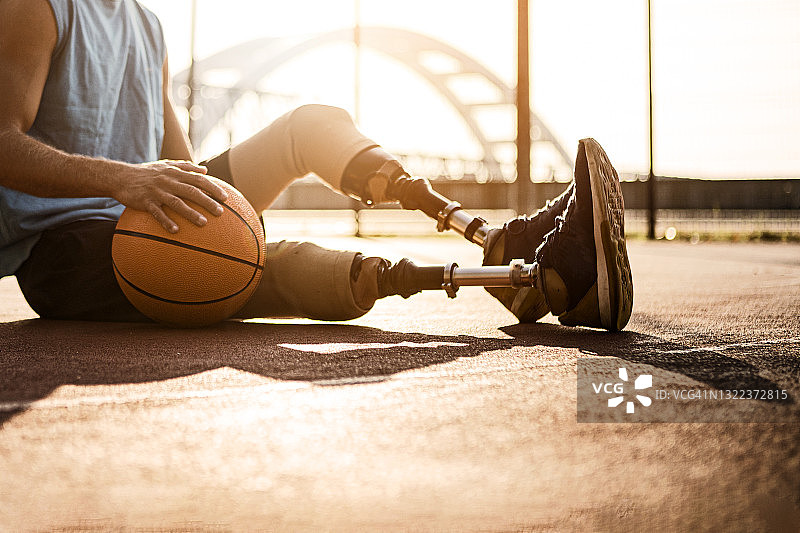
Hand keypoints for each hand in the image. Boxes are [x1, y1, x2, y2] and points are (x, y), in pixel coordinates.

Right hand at [113, 160, 228, 232]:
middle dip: (207, 201)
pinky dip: (166, 221)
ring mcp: (156, 192)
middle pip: (191, 191)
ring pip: (176, 202)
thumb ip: (186, 167)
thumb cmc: (147, 173)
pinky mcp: (145, 202)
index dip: (213, 188)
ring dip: (191, 213)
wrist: (120, 176)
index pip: (198, 179)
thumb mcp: (166, 165)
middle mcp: (168, 181)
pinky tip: (175, 231)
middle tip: (220, 212)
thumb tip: (205, 170)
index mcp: (175, 173)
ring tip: (203, 223)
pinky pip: (157, 213)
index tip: (226, 197)